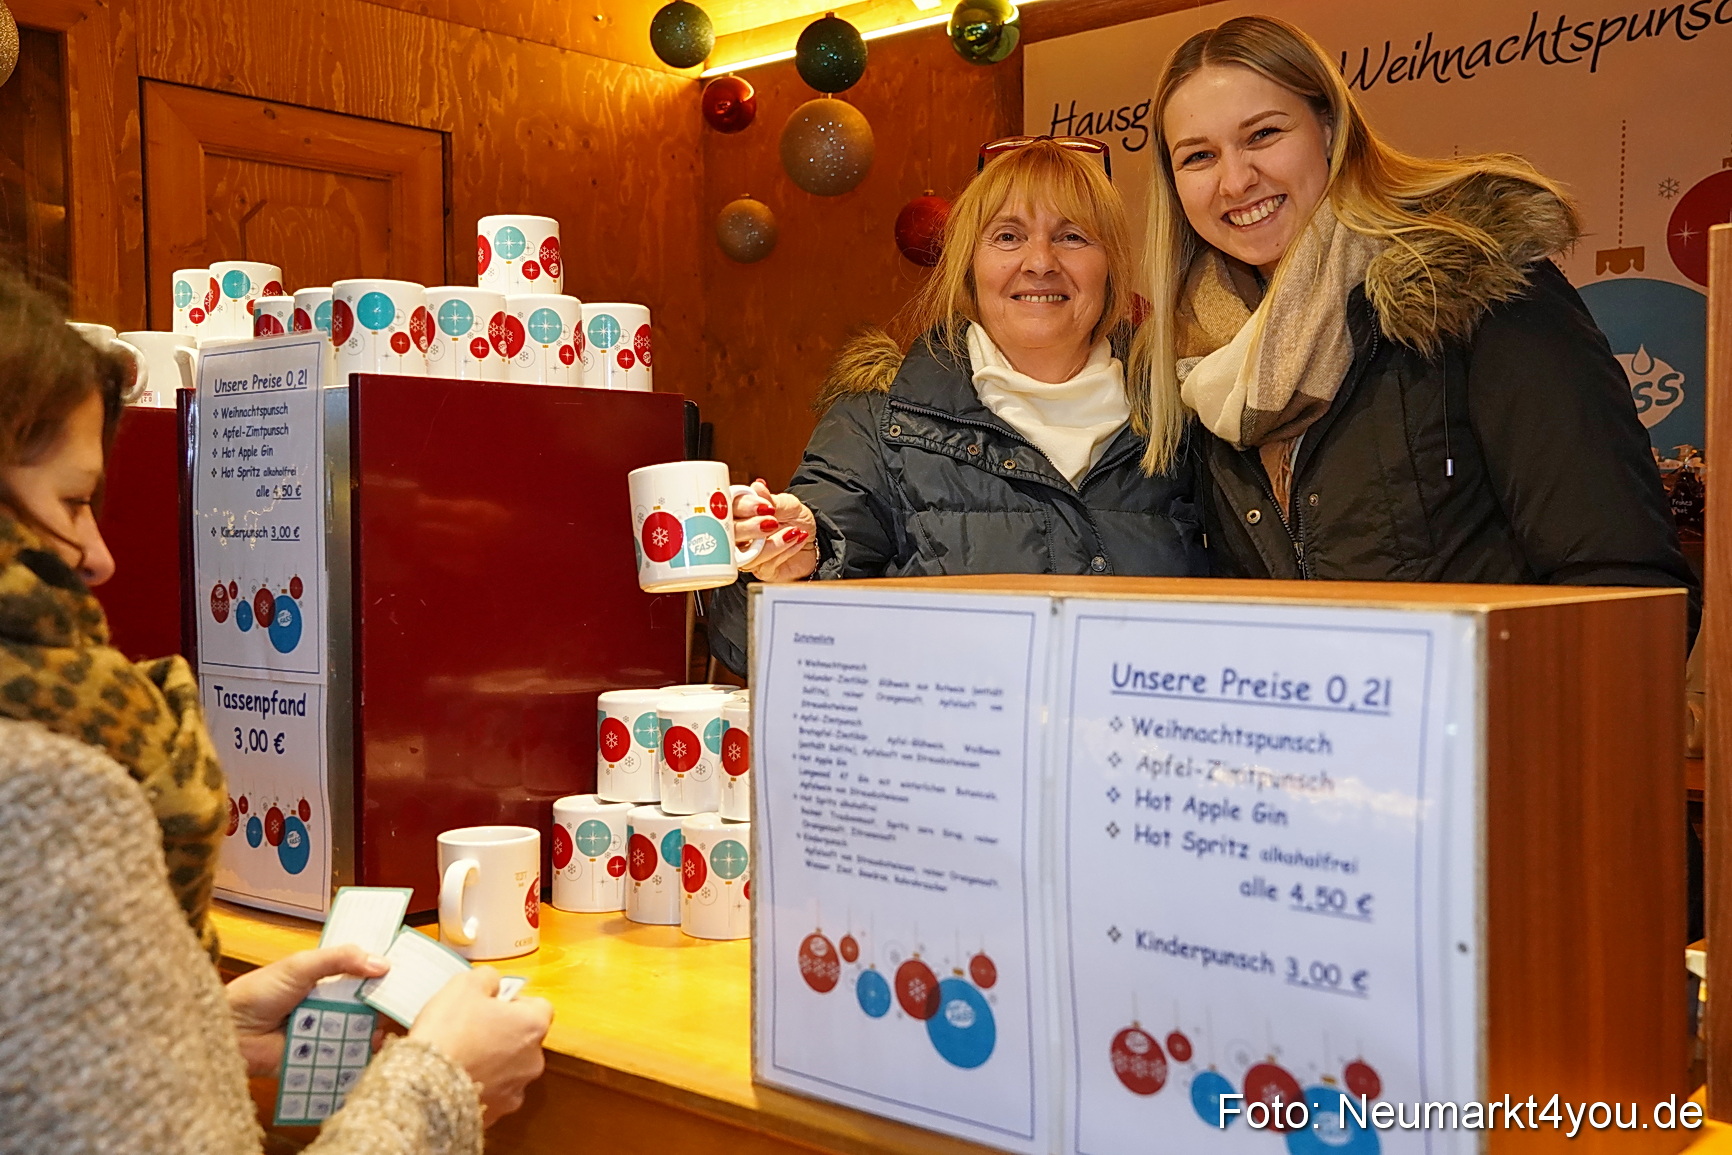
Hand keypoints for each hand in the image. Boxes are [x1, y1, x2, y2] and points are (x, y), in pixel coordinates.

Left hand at [226, 944, 389, 1076]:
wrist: (228, 1033)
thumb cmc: (258, 993)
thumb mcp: (301, 965)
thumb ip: (340, 959)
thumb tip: (382, 964)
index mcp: (326, 979)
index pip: (362, 975)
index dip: (384, 975)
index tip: (408, 974)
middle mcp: (329, 1006)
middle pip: (366, 1006)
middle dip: (384, 1005)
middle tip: (404, 1004)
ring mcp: (324, 1033)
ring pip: (359, 1032)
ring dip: (374, 1030)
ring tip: (387, 1028)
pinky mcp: (318, 1058)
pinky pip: (344, 1058)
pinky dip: (358, 1055)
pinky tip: (370, 1048)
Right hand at [410, 966, 553, 1126]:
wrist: (426, 1086)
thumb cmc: (448, 1033)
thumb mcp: (465, 985)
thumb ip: (488, 977)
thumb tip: (493, 982)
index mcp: (533, 1026)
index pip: (539, 1007)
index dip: (515, 1001)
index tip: (493, 1003)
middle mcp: (533, 1060)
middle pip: (524, 1039)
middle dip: (502, 1033)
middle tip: (472, 1028)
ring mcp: (515, 1090)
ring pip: (509, 1069)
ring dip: (491, 1062)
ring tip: (460, 1055)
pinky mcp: (496, 1114)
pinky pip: (492, 1094)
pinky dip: (478, 1086)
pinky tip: (455, 1079)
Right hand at [731, 479, 818, 582]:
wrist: (818, 540)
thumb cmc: (798, 520)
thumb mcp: (789, 505)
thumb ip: (771, 499)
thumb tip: (757, 488)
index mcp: (741, 514)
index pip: (727, 509)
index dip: (741, 508)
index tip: (761, 506)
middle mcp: (741, 535)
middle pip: (729, 535)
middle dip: (749, 528)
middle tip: (771, 522)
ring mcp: (749, 555)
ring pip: (746, 554)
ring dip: (771, 542)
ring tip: (791, 531)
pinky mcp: (762, 570)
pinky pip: (765, 564)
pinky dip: (783, 551)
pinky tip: (795, 540)